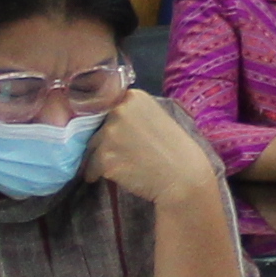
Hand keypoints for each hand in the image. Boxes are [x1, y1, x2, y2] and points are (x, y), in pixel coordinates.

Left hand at [86, 93, 223, 210]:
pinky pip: (91, 167)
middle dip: (105, 141)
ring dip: (101, 158)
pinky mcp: (104, 157)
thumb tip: (109, 121)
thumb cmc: (178, 151)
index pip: (107, 107)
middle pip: (98, 127)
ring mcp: (109, 134)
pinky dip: (96, 174)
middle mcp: (118, 110)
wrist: (184, 179)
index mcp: (134, 97)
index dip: (110, 123)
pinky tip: (115, 177)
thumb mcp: (158, 118)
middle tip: (124, 155)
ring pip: (93, 147)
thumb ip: (133, 115)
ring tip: (122, 167)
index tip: (119, 136)